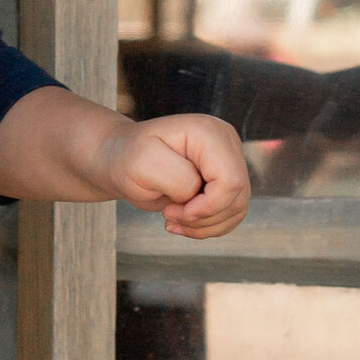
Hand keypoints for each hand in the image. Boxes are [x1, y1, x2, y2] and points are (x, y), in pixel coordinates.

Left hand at [109, 112, 250, 240]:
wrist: (123, 159)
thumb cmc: (129, 158)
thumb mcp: (143, 164)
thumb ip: (179, 179)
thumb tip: (199, 193)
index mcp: (209, 133)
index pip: (230, 180)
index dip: (207, 206)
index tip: (171, 211)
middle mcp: (226, 144)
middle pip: (237, 197)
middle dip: (202, 218)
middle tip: (168, 215)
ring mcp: (229, 162)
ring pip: (236, 209)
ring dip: (204, 226)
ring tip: (172, 220)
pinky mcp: (225, 181)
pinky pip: (230, 214)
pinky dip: (206, 226)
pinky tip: (182, 222)